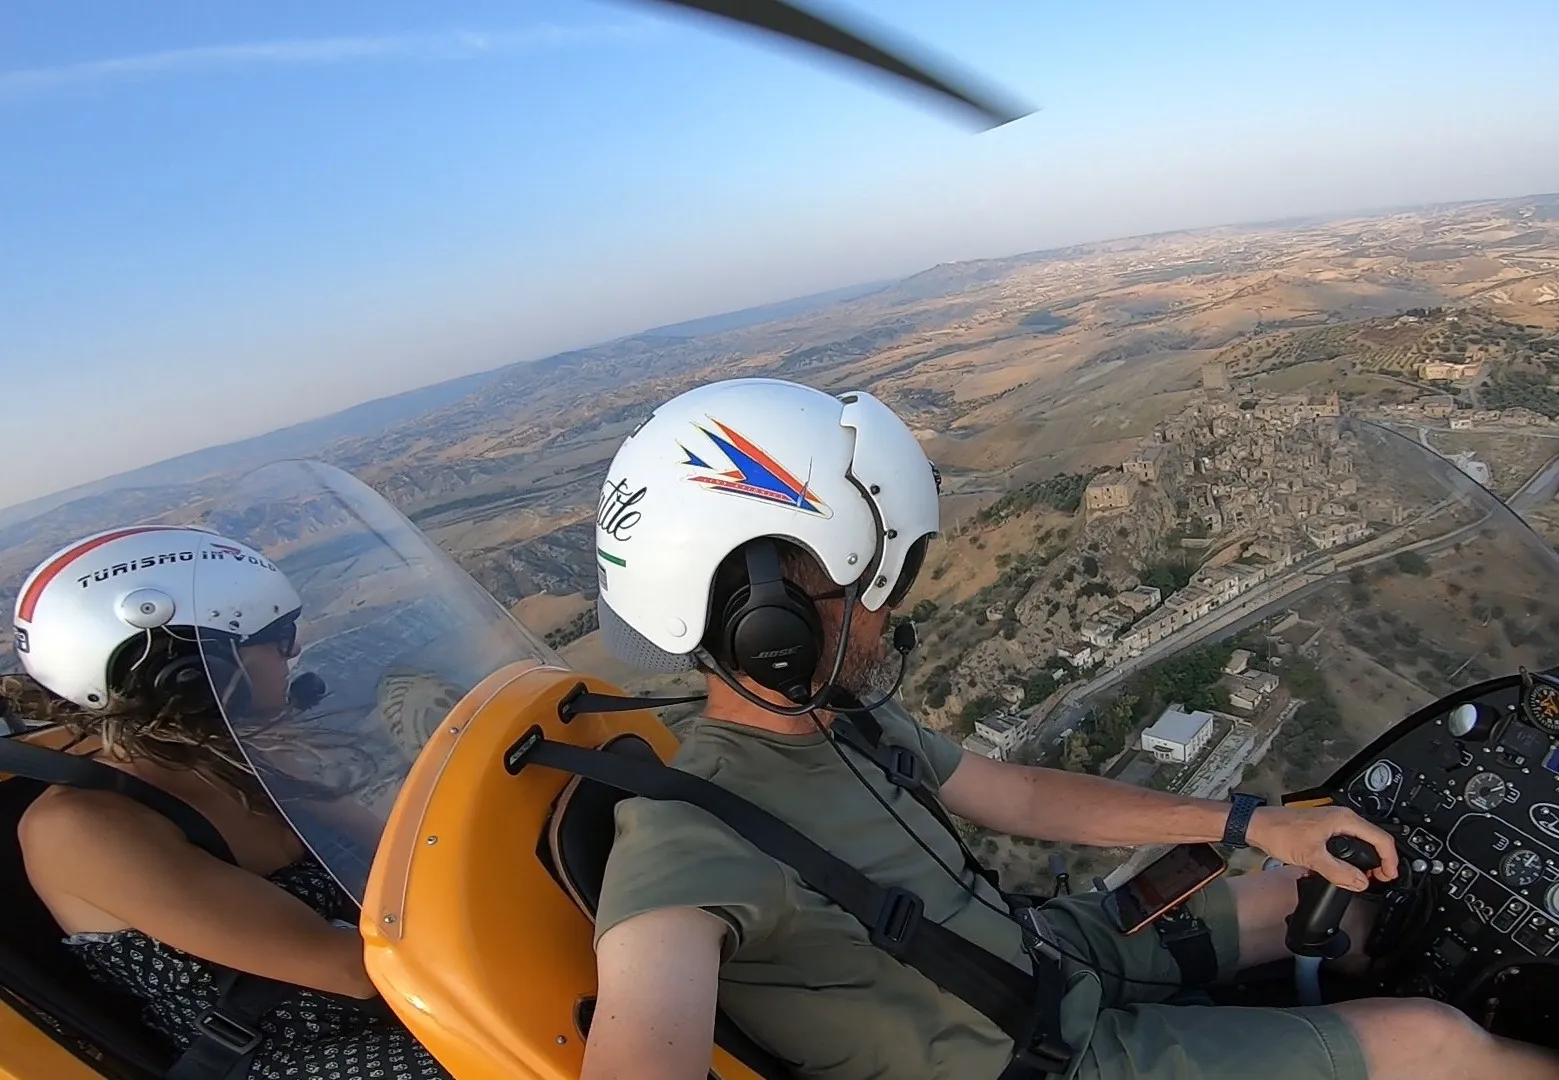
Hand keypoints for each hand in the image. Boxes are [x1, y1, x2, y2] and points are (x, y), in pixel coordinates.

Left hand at [1246, 805, 1398, 890]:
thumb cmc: (1280, 832)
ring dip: (1364, 861)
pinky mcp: (1325, 829)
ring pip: (1360, 842)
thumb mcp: (1312, 856)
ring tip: (1363, 877)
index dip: (1390, 860)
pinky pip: (1347, 843)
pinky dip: (1351, 857)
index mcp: (1344, 819)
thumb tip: (1360, 882)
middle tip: (1377, 879)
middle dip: (1379, 861)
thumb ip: (1338, 872)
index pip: (1380, 839)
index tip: (1389, 875)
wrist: (1259, 826)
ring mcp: (1333, 823)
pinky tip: (1345, 869)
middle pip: (1373, 840)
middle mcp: (1342, 818)